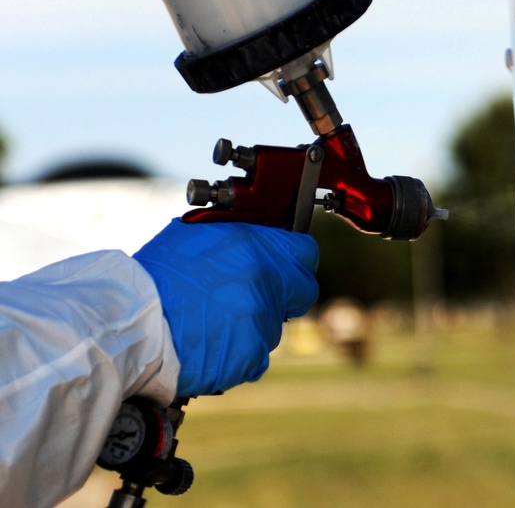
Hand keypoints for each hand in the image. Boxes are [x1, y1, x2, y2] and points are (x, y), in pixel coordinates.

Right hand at [133, 219, 318, 396]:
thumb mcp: (196, 235)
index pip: (305, 252)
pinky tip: (209, 344)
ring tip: (213, 322)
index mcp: (257, 248)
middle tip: (254, 297)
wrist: (132, 323)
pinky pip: (254, 356)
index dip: (295, 261)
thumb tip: (252, 238)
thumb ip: (236, 238)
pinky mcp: (250, 355)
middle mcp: (267, 284)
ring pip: (274, 325)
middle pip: (302, 292)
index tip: (287, 267)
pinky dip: (237, 353)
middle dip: (285, 294)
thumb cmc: (155, 277)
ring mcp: (262, 322)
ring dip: (253, 325)